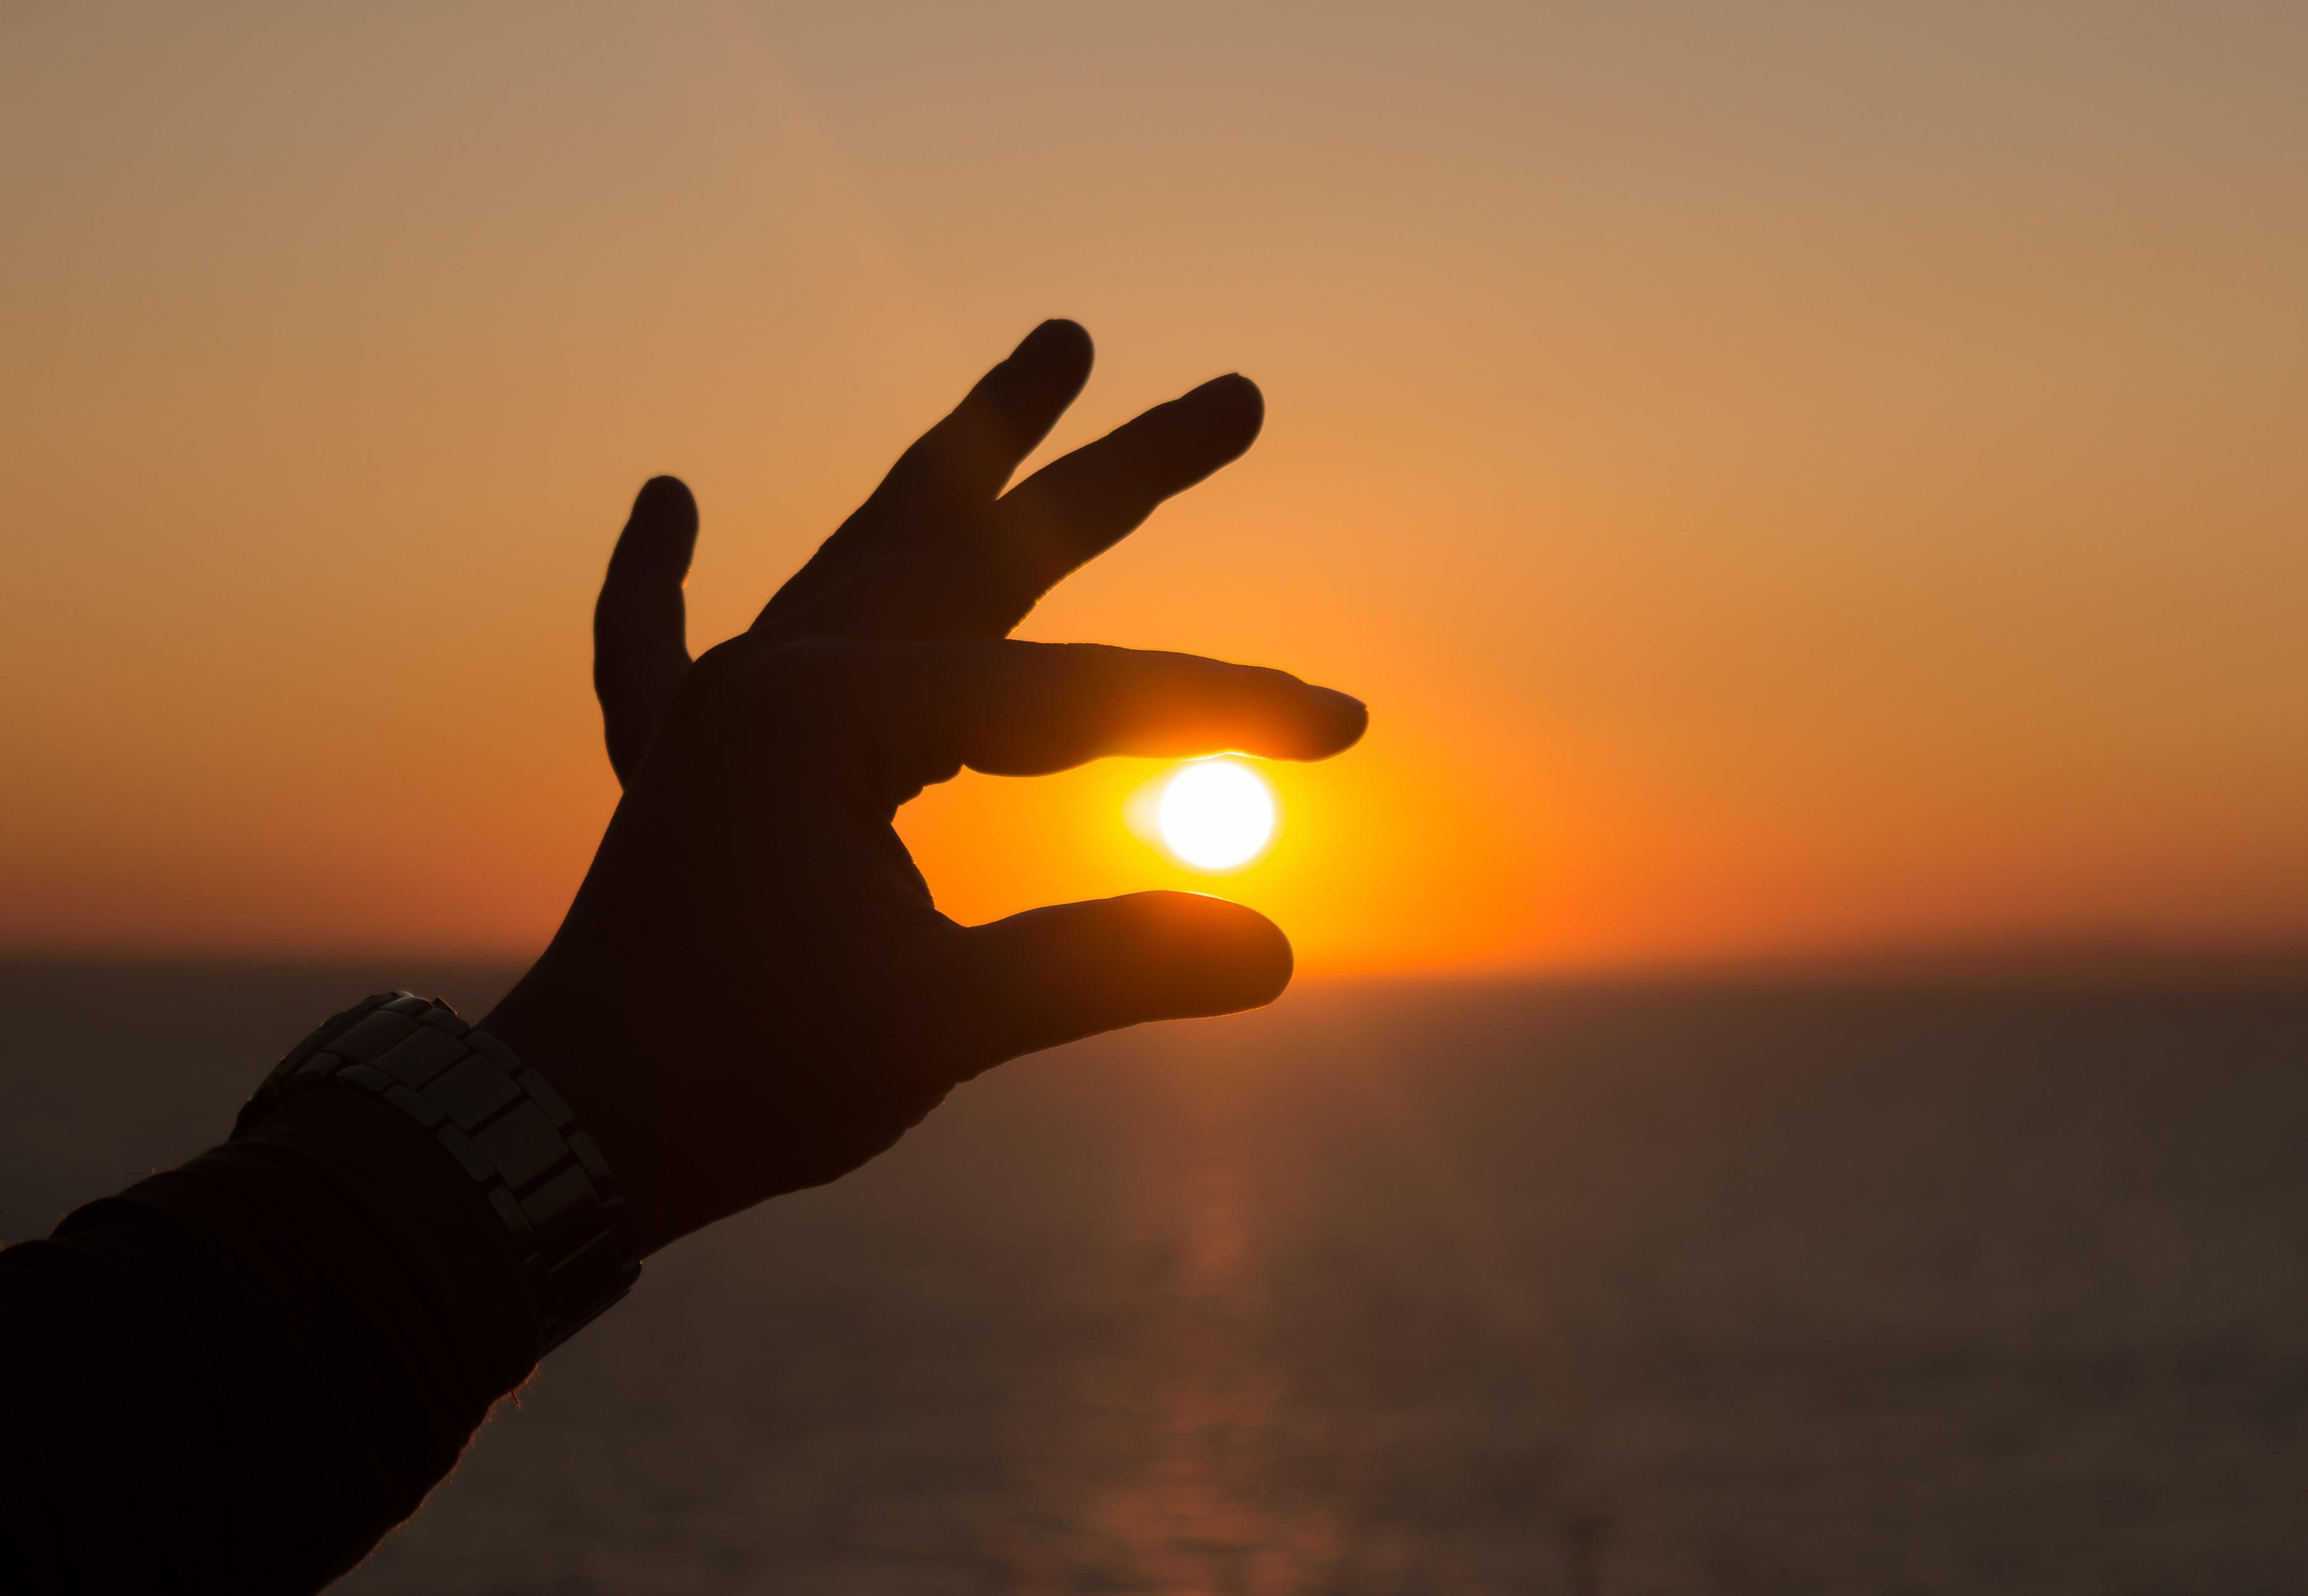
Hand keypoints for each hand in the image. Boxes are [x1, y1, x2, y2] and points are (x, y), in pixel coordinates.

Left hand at [482, 323, 1366, 1255]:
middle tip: (1238, 398)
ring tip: (1057, 347)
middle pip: (982, 548)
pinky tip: (665, 498)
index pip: (1067, 699)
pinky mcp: (686, 765)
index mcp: (828, 715)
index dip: (1214, 712)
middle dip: (1116, 474)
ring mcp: (723, 710)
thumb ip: (1105, 969)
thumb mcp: (938, 1026)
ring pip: (868, 551)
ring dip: (968, 457)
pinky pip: (660, 646)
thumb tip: (1275, 953)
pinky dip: (660, 578)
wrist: (557, 1140)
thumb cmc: (739, 1083)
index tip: (1343, 724)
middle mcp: (774, 675)